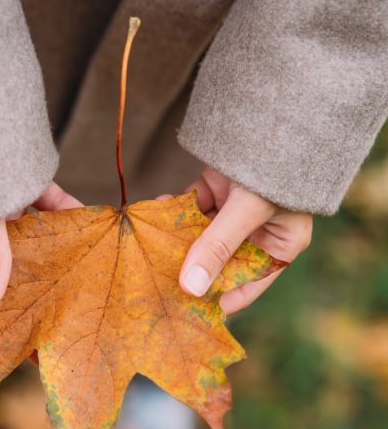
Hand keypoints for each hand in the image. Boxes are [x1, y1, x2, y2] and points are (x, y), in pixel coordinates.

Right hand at [0, 182, 81, 305]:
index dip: (9, 296)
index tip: (35, 314)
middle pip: (16, 255)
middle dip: (41, 272)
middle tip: (69, 292)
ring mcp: (4, 201)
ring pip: (36, 229)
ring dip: (58, 240)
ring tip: (85, 261)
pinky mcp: (23, 181)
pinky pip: (48, 201)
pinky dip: (65, 210)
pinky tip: (89, 222)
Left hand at [159, 166, 311, 313]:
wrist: (272, 116)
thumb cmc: (276, 168)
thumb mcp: (248, 211)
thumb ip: (217, 247)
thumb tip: (190, 287)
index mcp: (278, 248)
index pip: (245, 286)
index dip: (216, 299)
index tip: (184, 312)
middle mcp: (255, 234)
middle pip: (216, 262)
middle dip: (188, 268)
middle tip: (158, 283)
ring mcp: (232, 213)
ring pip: (198, 235)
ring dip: (175, 239)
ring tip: (150, 249)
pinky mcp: (215, 192)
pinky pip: (190, 208)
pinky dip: (174, 210)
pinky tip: (157, 211)